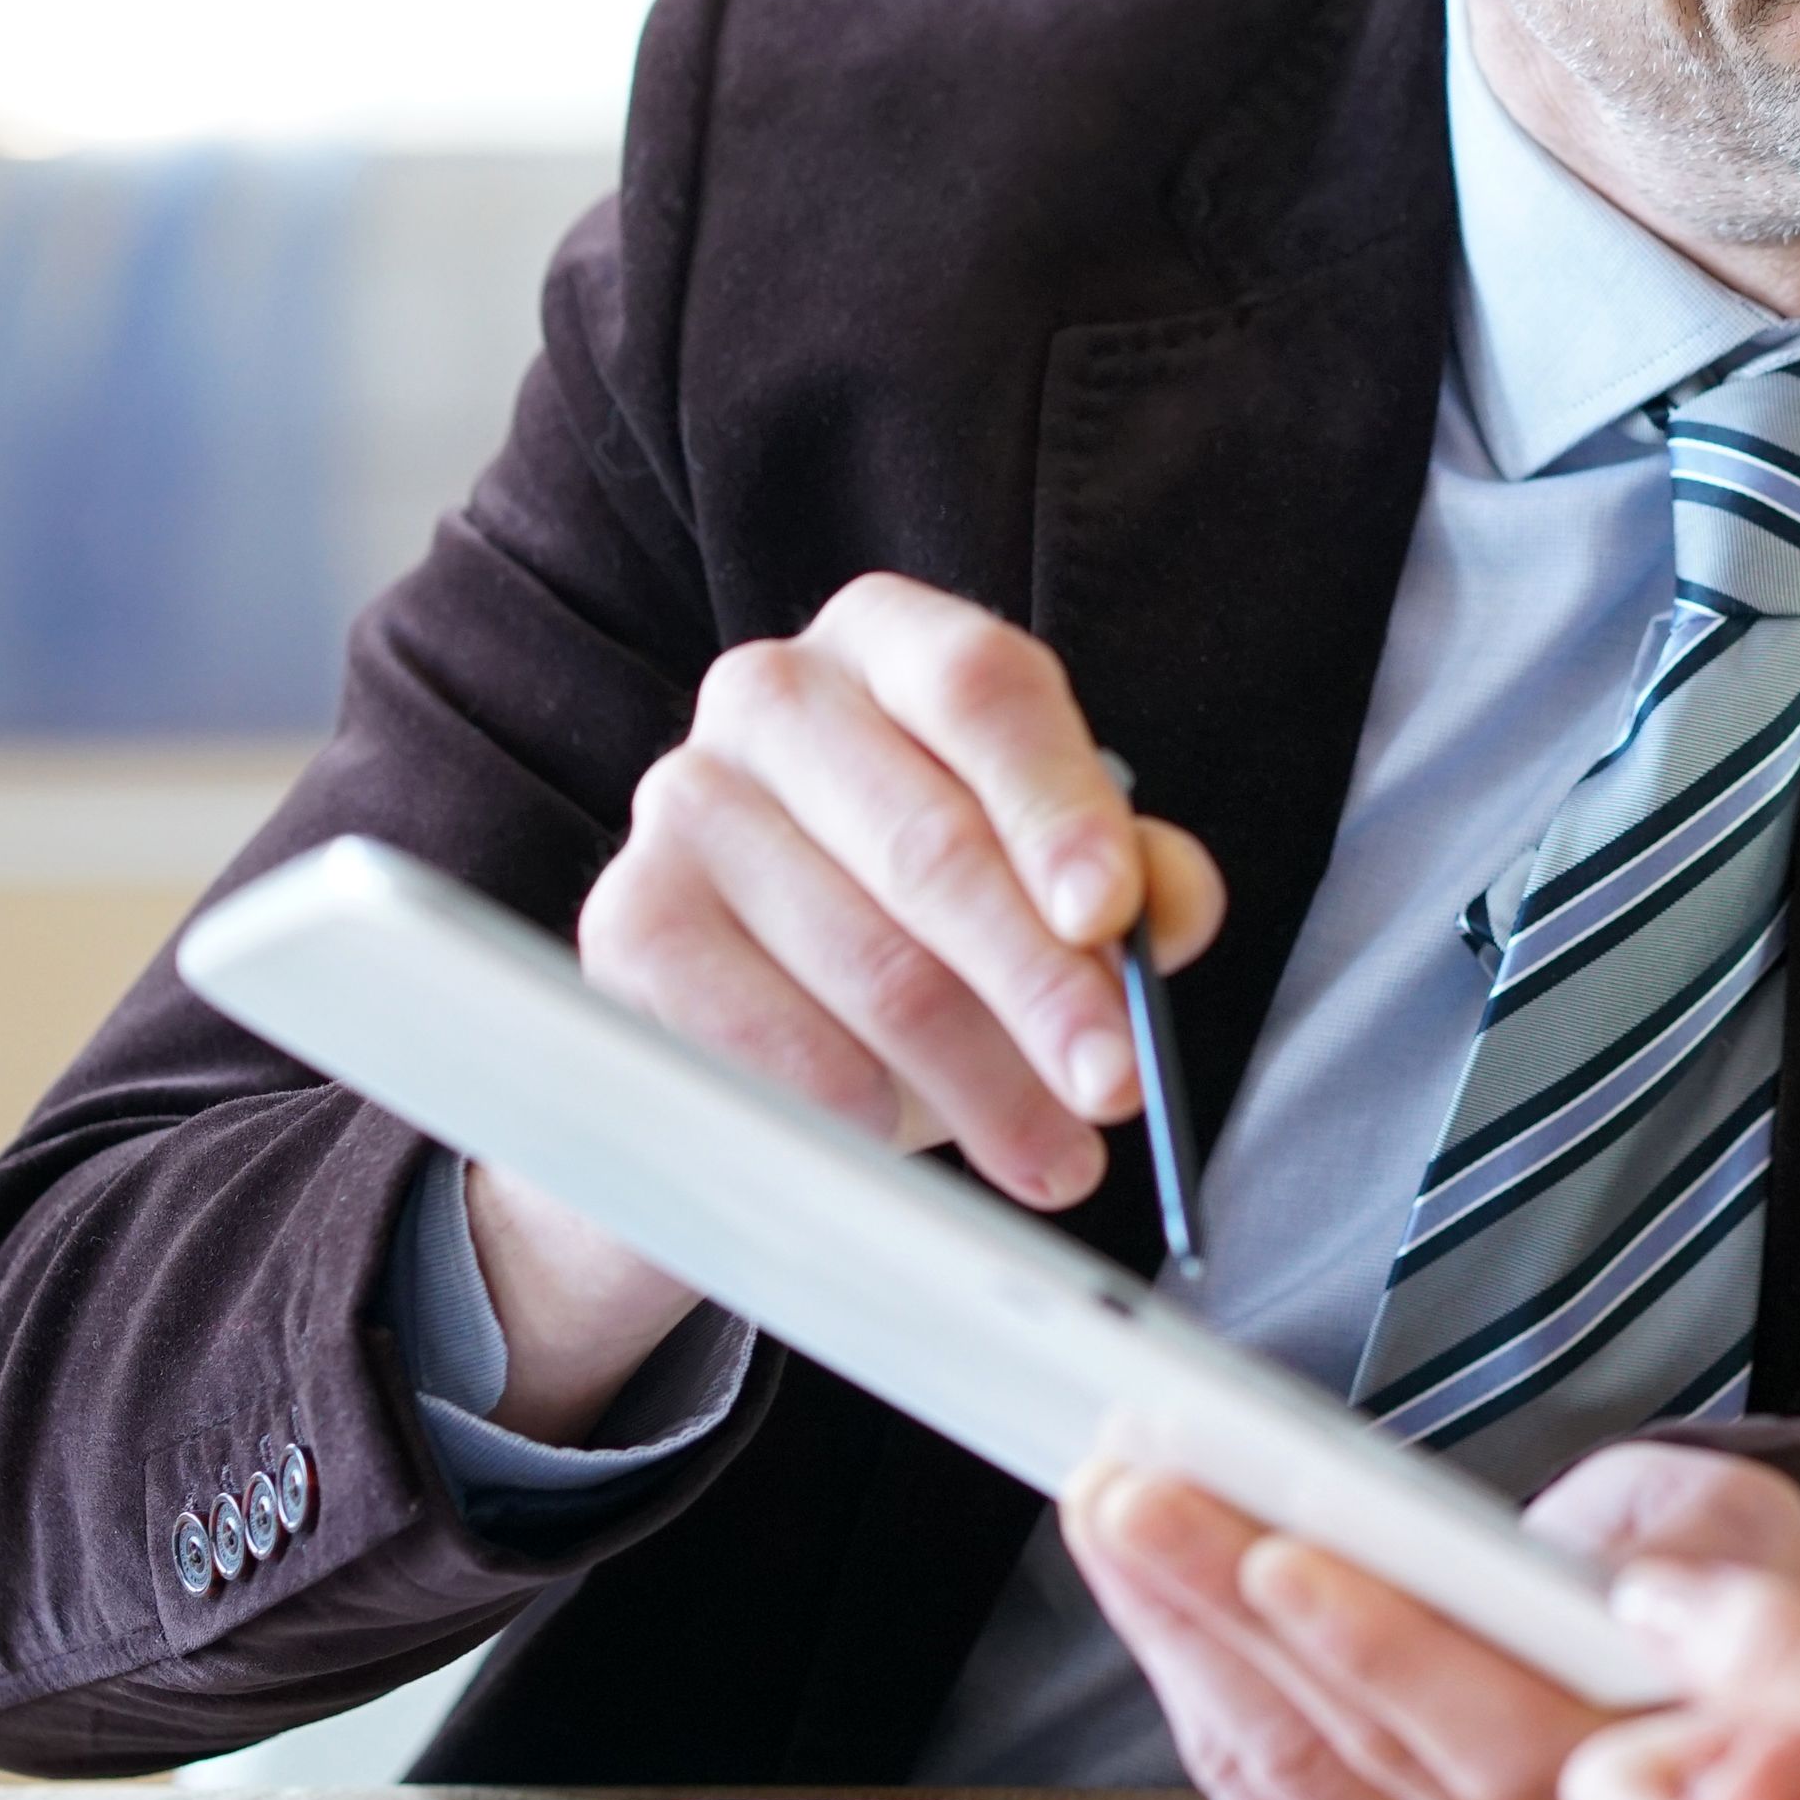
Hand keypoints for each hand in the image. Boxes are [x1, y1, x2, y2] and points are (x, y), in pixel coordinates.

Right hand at [468, 575, 1227, 1438]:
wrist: (745, 1024)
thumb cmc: (926, 922)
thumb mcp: (1044, 888)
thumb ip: (1132, 881)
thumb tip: (1171, 909)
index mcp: (892, 642)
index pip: (984, 691)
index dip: (1057, 808)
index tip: (1113, 919)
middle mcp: (772, 691)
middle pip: (930, 841)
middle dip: (1043, 984)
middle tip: (1116, 1086)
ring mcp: (682, 801)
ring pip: (867, 961)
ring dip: (980, 1083)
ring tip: (1053, 1157)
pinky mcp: (628, 923)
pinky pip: (767, 1040)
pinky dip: (856, 1108)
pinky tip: (906, 1145)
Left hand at [1057, 1439, 1799, 1799]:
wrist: (1707, 1690)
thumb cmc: (1712, 1589)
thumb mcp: (1736, 1536)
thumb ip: (1691, 1555)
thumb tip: (1602, 1572)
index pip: (1511, 1742)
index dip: (1387, 1652)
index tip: (1280, 1554)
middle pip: (1375, 1756)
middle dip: (1235, 1612)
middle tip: (1137, 1495)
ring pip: (1304, 1779)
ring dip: (1188, 1638)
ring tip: (1116, 1512)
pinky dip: (1197, 1692)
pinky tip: (1149, 1597)